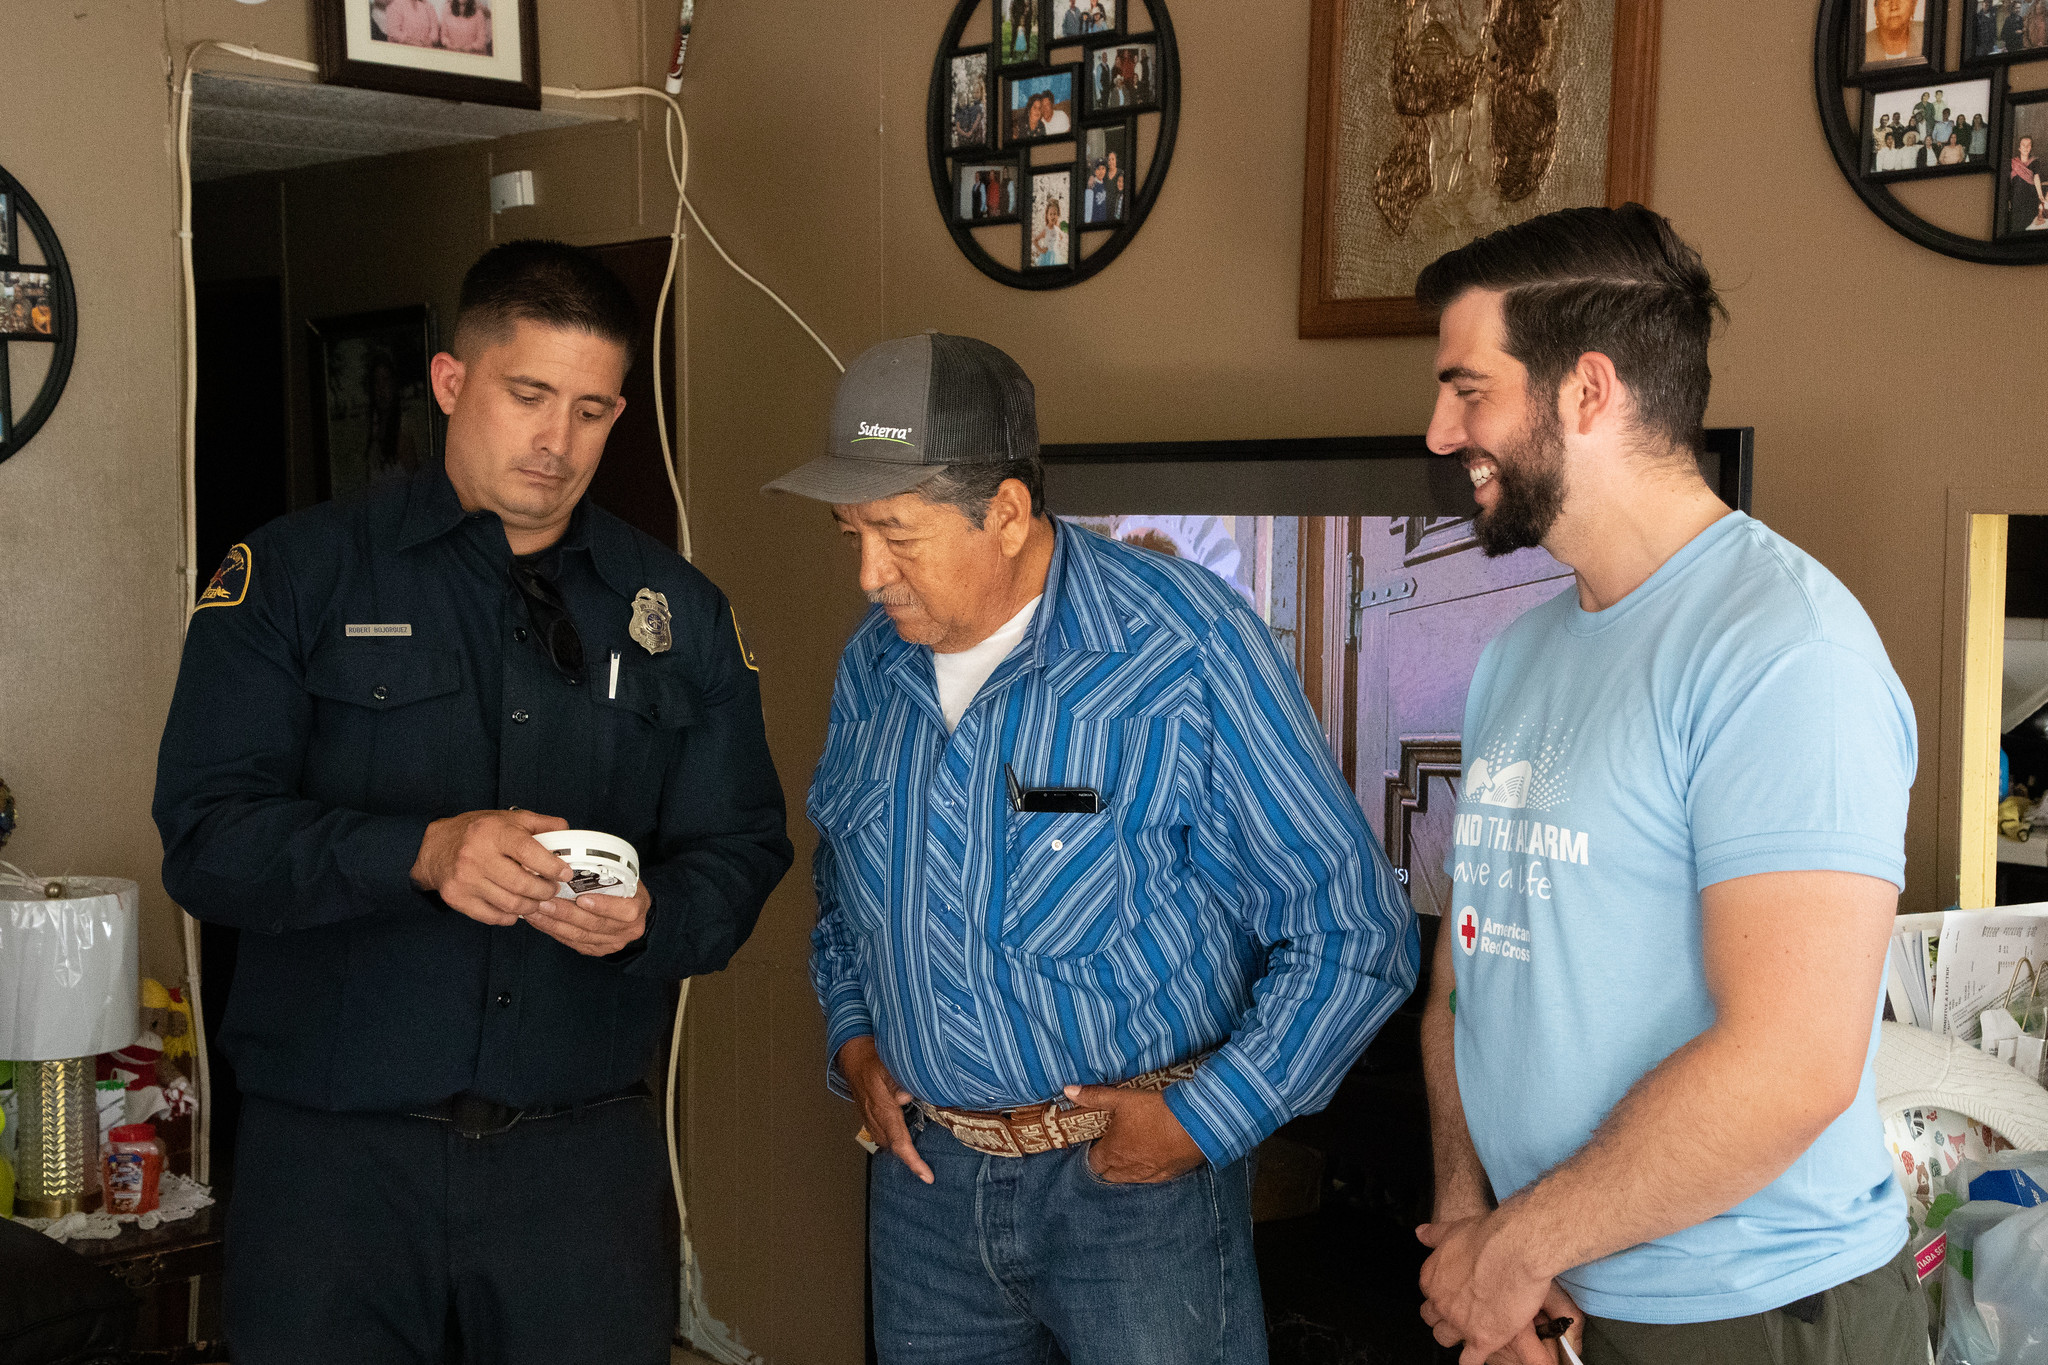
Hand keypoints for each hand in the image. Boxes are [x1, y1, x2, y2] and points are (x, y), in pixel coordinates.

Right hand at [411, 809, 568, 925]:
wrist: (434, 847)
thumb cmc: (477, 832)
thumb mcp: (508, 819)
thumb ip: (540, 824)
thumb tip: (568, 833)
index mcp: (492, 832)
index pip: (528, 852)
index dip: (551, 866)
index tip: (565, 873)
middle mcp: (476, 856)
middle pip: (521, 884)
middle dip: (545, 891)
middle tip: (552, 889)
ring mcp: (464, 880)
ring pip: (510, 904)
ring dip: (531, 906)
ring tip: (538, 899)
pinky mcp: (457, 898)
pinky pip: (493, 916)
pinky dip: (511, 916)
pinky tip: (516, 907)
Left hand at [526, 880, 650, 956]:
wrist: (632, 909)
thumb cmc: (624, 887)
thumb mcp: (624, 875)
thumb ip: (604, 874)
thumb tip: (570, 861)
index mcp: (637, 907)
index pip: (624, 911)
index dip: (602, 906)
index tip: (582, 898)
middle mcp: (627, 930)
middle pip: (594, 924)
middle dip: (566, 913)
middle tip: (544, 901)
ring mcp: (612, 943)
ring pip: (579, 936)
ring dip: (553, 923)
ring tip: (534, 910)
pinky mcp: (597, 950)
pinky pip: (572, 942)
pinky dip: (553, 931)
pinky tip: (538, 920)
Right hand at [838, 1036, 931, 1184]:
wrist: (852, 1054)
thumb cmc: (872, 1057)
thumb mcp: (890, 1064)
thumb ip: (903, 1082)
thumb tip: (910, 1097)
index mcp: (882, 1107)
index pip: (899, 1140)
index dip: (912, 1160)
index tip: (926, 1175)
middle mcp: (873, 1117)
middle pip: (893, 1147)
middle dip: (909, 1159)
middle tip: (927, 1170)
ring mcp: (868, 1118)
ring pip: (886, 1143)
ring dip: (901, 1150)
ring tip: (918, 1160)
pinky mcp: (867, 1116)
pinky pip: (880, 1134)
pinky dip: (892, 1140)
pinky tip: (902, 1138)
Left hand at [1063, 1083, 1204, 1183]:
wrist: (1193, 1125)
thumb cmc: (1154, 1111)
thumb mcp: (1121, 1099)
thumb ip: (1094, 1096)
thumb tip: (1068, 1090)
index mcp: (1112, 1152)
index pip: (1093, 1162)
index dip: (1092, 1152)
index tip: (1098, 1140)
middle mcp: (1127, 1168)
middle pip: (1109, 1175)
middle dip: (1106, 1163)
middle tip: (1112, 1146)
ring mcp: (1148, 1174)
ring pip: (1129, 1179)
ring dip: (1125, 1169)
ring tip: (1130, 1153)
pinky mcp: (1168, 1175)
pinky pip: (1151, 1179)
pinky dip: (1147, 1172)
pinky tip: (1151, 1159)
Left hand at [1417, 1212, 1552, 1362]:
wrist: (1516, 1249)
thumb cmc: (1490, 1236)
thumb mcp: (1454, 1229)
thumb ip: (1435, 1235)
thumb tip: (1420, 1233)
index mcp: (1432, 1278)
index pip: (1429, 1295)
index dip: (1442, 1296)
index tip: (1455, 1295)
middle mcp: (1441, 1302)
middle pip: (1432, 1320)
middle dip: (1444, 1318)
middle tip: (1462, 1314)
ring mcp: (1459, 1323)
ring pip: (1445, 1339)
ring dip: (1456, 1338)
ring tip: (1471, 1333)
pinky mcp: (1482, 1339)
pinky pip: (1469, 1361)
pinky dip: (1472, 1361)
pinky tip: (1479, 1354)